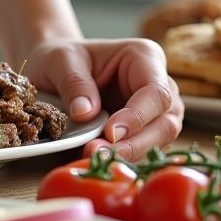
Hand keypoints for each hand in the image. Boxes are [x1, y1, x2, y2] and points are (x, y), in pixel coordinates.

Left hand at [23, 38, 183, 160]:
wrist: (54, 70)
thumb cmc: (62, 59)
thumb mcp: (60, 61)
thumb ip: (74, 84)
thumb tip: (85, 114)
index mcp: (145, 58)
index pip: (156, 92)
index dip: (137, 116)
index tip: (110, 133)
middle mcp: (159, 86)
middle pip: (166, 123)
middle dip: (135, 144)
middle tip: (99, 153)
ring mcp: (155, 113)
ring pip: (158, 143)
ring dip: (128, 155)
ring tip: (94, 158)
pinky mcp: (143, 134)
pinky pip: (142, 153)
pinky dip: (122, 160)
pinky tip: (99, 162)